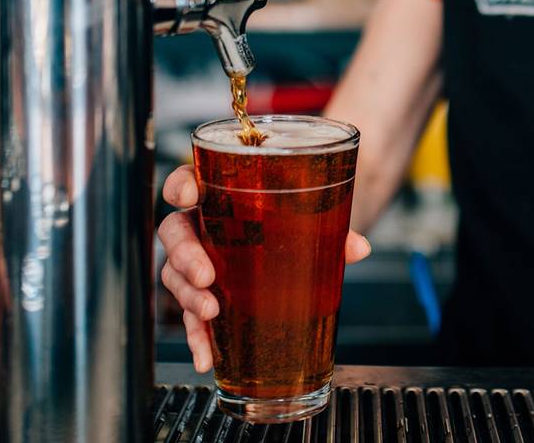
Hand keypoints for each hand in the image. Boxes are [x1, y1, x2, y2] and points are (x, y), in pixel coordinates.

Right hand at [157, 164, 371, 371]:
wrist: (297, 238)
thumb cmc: (291, 217)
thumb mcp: (312, 216)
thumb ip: (332, 229)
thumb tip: (358, 248)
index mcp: (219, 193)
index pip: (187, 178)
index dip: (181, 184)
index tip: (190, 193)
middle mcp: (202, 224)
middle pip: (175, 232)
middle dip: (185, 255)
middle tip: (206, 275)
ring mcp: (199, 260)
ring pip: (175, 274)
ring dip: (189, 297)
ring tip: (211, 314)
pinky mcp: (204, 294)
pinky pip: (190, 314)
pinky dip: (197, 337)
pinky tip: (207, 354)